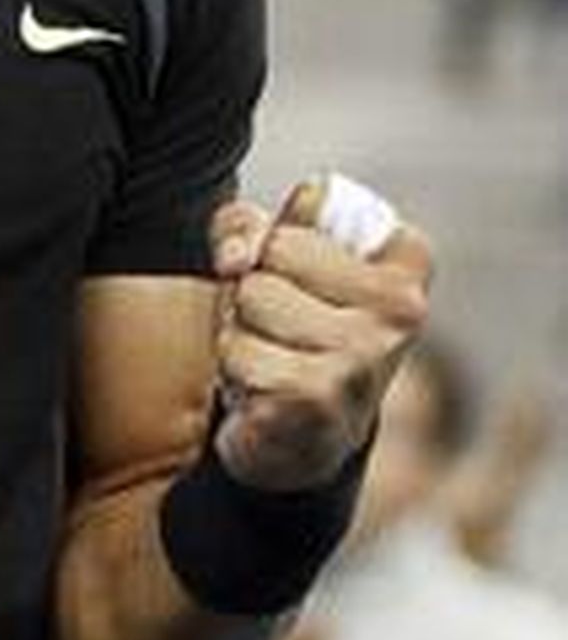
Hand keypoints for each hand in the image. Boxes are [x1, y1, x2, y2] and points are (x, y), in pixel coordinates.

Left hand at [208, 181, 431, 491]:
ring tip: (272, 357)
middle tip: (279, 328)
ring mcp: (364, 358)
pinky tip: (264, 392)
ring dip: (240, 330)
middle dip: (254, 287)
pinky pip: (237, 351)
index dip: (283, 236)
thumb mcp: (273, 258)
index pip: (315, 200)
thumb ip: (246, 227)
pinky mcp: (319, 399)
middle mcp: (401, 311)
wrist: (300, 439)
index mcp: (405, 263)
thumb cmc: (290, 329)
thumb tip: (235, 259)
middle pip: (274, 250)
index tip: (300, 274)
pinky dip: (234, 370)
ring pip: (250, 299)